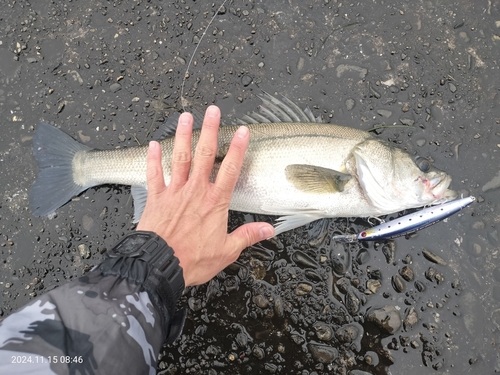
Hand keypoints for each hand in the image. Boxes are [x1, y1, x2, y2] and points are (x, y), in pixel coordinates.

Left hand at [137, 106, 274, 285]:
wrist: (159, 265)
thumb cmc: (193, 259)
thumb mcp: (226, 251)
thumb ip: (247, 236)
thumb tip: (269, 230)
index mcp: (215, 202)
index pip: (230, 169)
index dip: (238, 148)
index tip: (242, 131)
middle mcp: (195, 191)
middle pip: (204, 154)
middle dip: (209, 130)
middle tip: (212, 110)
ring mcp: (174, 192)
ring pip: (180, 158)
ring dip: (184, 136)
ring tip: (186, 116)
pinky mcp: (156, 198)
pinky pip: (154, 174)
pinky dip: (153, 159)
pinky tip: (153, 144)